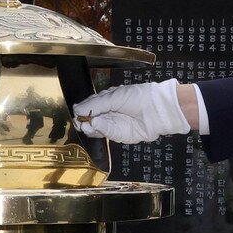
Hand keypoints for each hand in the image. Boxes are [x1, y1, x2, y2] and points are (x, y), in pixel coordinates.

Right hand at [73, 79, 189, 143]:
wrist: (157, 109)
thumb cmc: (138, 97)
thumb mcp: (114, 97)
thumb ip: (96, 104)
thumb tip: (77, 109)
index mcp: (107, 100)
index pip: (90, 106)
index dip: (82, 109)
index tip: (75, 112)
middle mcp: (108, 113)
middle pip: (91, 119)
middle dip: (83, 120)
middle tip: (78, 121)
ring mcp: (113, 124)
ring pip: (96, 127)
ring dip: (89, 126)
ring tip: (85, 124)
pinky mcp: (119, 135)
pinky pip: (106, 133)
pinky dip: (99, 129)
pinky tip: (94, 125)